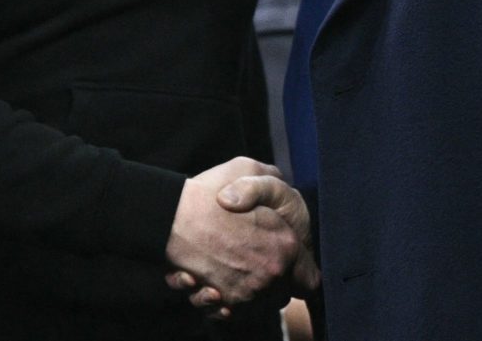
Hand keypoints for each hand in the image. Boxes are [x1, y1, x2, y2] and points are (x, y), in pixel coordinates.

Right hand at [164, 157, 310, 315]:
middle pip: (283, 295)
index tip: (289, 264)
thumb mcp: (249, 169)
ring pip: (257, 306)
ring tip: (227, 270)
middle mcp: (270, 275)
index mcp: (285, 247)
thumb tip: (281, 186)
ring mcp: (247, 293)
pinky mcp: (222, 303)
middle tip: (253, 262)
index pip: (310, 279)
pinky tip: (210, 285)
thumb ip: (273, 181)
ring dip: (246, 292)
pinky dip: (221, 303)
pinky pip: (230, 313)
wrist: (172, 216)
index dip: (300, 271)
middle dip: (273, 283)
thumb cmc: (210, 192)